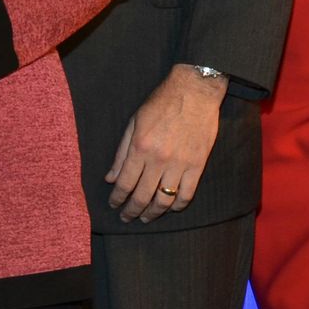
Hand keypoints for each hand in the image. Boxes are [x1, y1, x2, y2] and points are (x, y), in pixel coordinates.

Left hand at [105, 64, 225, 222]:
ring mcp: (180, 164)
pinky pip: (187, 195)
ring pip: (164, 200)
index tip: (114, 205)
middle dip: (131, 211)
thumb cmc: (161, 102)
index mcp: (140, 147)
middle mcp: (158, 159)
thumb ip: (121, 151)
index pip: (124, 183)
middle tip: (127, 217)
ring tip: (146, 218)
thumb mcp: (135, 121)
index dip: (117, 199)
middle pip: (142, 196)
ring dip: (152, 214)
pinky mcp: (198, 165)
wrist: (195, 90)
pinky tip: (170, 208)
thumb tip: (110, 178)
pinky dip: (177, 206)